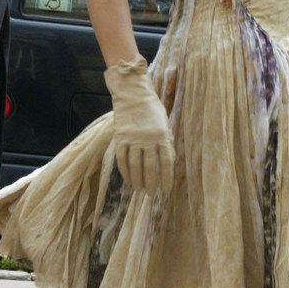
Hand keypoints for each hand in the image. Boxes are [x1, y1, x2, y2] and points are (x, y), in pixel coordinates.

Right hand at [104, 54, 173, 195]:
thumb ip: (166, 140)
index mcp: (162, 135)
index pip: (167, 163)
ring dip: (138, 181)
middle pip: (151, 168)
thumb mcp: (164, 122)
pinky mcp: (120, 138)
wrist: (132, 93)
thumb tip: (167, 160)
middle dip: (152, 184)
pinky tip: (128, 180)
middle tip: (151, 194)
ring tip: (139, 190)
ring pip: (135, 166)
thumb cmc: (151, 107)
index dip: (167, 179)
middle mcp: (148, 139)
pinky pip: (122, 159)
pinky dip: (125, 172)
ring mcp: (133, 139)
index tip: (166, 190)